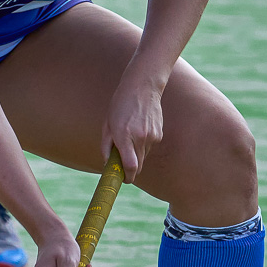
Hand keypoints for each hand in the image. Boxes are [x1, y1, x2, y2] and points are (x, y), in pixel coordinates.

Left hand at [99, 69, 165, 183]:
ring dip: (135, 153)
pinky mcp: (159, 134)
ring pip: (143, 155)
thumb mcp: (107, 124)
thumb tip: (108, 163)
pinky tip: (139, 128)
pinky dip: (143, 143)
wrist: (142, 86)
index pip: (130, 166)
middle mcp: (140, 138)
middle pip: (138, 165)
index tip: (123, 179)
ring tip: (130, 134)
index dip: (127, 177)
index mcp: (124, 136)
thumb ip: (106, 146)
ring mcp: (152, 136)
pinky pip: (149, 146)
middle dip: (130, 168)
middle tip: (121, 163)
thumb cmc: (120, 105)